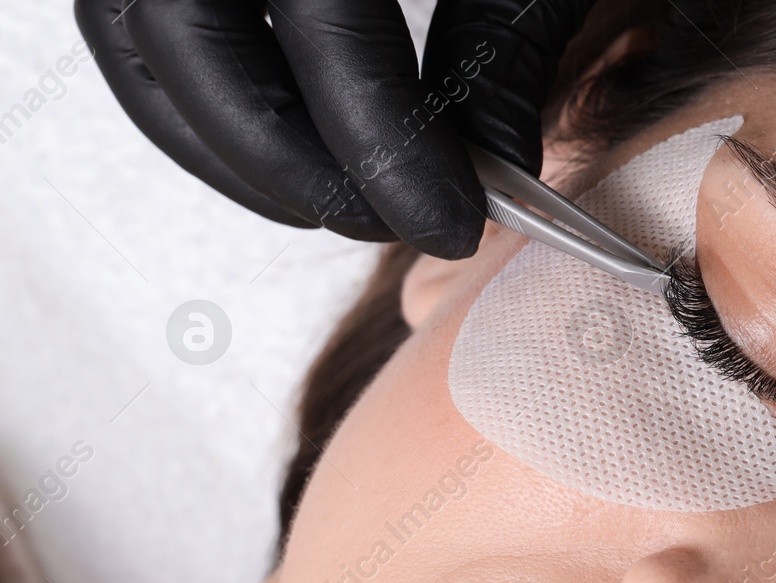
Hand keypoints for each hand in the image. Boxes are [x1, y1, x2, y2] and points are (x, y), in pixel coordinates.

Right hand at [76, 0, 594, 259]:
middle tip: (384, 224)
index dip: (385, 143)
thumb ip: (505, 31)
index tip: (452, 223)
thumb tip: (493, 167)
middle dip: (288, 158)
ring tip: (330, 201)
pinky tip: (276, 137)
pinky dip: (190, 88)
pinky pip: (126, 10)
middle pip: (188, 37)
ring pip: (135, 32)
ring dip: (225, 139)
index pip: (323, 22)